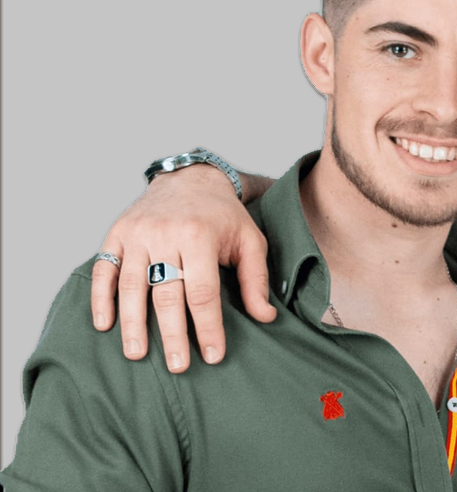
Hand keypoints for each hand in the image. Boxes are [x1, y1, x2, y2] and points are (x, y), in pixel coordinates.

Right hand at [91, 164, 274, 372]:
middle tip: (177, 366)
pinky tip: (104, 324)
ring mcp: (138, 234)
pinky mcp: (117, 234)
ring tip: (137, 354)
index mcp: (200, 236)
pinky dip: (101, 298)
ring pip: (132, 286)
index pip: (203, 292)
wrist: (190, 178)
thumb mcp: (250, 240)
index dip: (208, 327)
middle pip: (166, 294)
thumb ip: (256, 280)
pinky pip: (105, 270)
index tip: (213, 355)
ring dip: (132, 323)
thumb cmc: (224, 216)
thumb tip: (266, 317)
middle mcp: (165, 234)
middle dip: (172, 334)